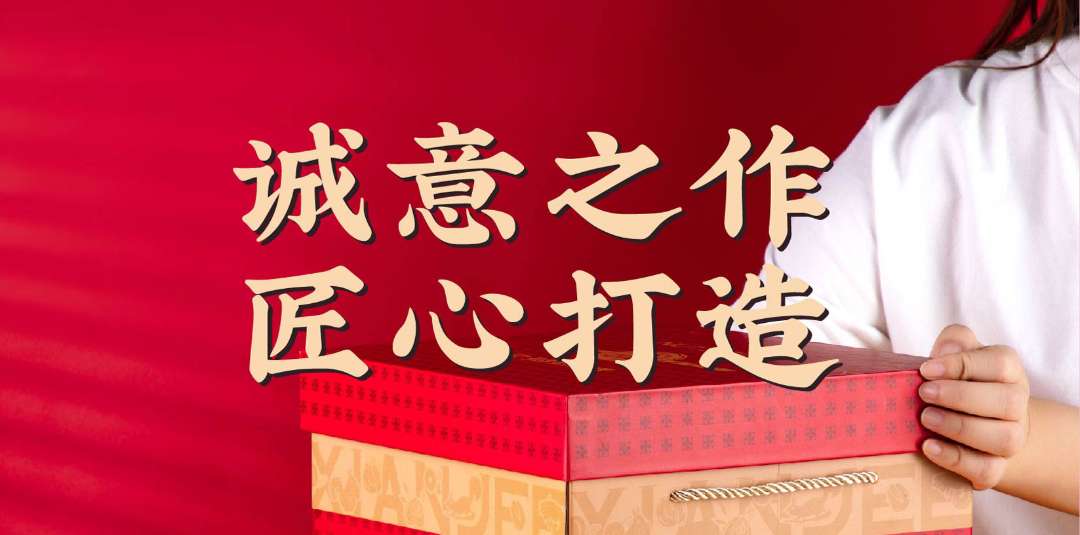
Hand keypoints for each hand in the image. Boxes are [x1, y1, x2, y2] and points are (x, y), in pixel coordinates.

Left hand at [917, 324, 1029, 489]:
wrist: (975, 420)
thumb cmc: (959, 379)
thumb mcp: (957, 352)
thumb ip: (954, 342)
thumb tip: (945, 351)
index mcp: (1008, 369)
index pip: (999, 363)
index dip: (962, 366)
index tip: (926, 369)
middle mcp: (1016, 403)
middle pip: (1006, 402)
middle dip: (961, 397)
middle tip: (924, 393)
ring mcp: (1011, 437)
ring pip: (1003, 438)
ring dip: (960, 428)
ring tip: (926, 418)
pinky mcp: (996, 466)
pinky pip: (986, 469)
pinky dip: (956, 459)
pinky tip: (928, 446)